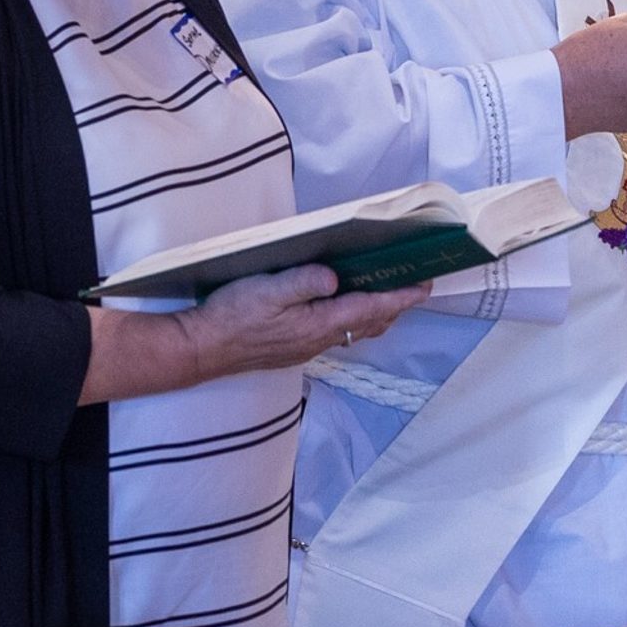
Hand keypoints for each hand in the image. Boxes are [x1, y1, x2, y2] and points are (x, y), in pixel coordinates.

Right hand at [182, 265, 431, 379]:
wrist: (203, 349)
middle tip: (416, 286)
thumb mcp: (265, 289)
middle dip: (396, 306)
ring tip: (391, 295)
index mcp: (317, 324)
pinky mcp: (296, 348)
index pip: (369, 309)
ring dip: (377, 314)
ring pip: (354, 331)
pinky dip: (355, 320)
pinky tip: (349, 307)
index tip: (424, 286)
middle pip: (369, 323)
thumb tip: (334, 277)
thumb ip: (302, 282)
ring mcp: (308, 347)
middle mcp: (318, 340)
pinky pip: (337, 334)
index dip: (400, 298)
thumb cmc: (232, 315)